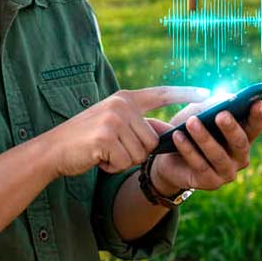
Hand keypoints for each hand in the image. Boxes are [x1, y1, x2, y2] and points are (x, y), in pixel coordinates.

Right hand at [44, 86, 205, 176]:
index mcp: (125, 98)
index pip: (161, 93)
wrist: (53, 149)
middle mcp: (121, 105)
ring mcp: (114, 120)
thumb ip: (137, 123)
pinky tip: (97, 158)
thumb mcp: (112, 123)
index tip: (208, 94)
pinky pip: (125, 162)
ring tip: (103, 152)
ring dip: (123, 161)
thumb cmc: (85, 140)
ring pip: (140, 153)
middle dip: (136, 152)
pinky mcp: (106, 138)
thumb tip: (167, 132)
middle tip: (112, 148)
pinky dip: (112, 167)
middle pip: (152, 139)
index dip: (185, 94)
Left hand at [150, 100, 261, 192]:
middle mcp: (240, 158)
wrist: (170, 159)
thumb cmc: (189, 130)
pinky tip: (177, 135)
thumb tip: (226, 99)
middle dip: (231, 128)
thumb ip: (213, 105)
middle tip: (221, 115)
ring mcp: (227, 173)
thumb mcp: (199, 112)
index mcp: (243, 138)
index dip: (257, 116)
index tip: (257, 101)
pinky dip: (188, 149)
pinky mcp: (211, 183)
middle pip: (240, 143)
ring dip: (204, 138)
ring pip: (218, 155)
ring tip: (191, 122)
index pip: (254, 127)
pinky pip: (200, 165)